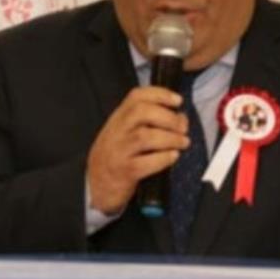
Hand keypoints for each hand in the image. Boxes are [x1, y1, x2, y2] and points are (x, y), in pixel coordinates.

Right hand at [86, 86, 189, 214]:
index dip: (160, 94)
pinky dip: (163, 158)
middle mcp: (116, 131)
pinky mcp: (124, 171)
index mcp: (118, 118)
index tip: (178, 100)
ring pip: (144, 137)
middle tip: (183, 127)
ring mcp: (118, 151)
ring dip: (170, 138)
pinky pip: (145, 163)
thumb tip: (181, 118)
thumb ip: (147, 122)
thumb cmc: (117, 155)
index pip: (136, 96)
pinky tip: (173, 156)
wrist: (97, 184)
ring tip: (183, 142)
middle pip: (141, 113)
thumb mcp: (125, 132)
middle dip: (168, 117)